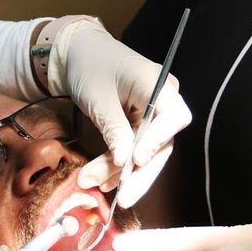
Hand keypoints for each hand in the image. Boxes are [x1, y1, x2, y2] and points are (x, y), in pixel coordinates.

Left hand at [50, 21, 190, 208]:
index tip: (136, 160)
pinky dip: (118, 167)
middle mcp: (162, 101)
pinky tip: (102, 182)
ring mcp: (152, 115)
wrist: (77, 53)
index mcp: (157, 84)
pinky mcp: (140, 126)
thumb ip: (114, 129)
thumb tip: (125, 162)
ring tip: (96, 185)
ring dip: (123, 174)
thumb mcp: (97, 98)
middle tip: (123, 197)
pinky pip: (134, 151)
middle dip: (140, 173)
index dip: (159, 140)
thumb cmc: (89, 65)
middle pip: (162, 144)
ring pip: (147, 153)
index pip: (174, 117)